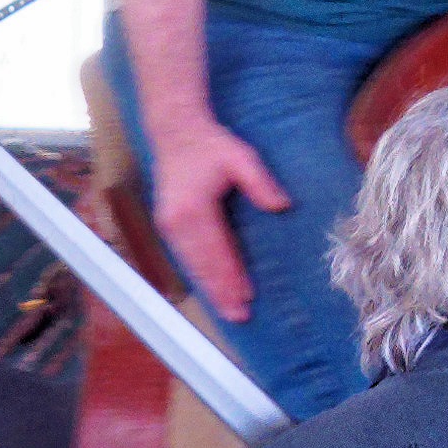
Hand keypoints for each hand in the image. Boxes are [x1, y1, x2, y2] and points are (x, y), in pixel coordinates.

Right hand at [149, 113, 289, 321]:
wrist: (175, 132)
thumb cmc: (210, 145)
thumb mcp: (241, 157)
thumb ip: (260, 182)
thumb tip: (281, 206)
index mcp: (194, 208)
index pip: (217, 252)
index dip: (232, 277)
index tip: (246, 297)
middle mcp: (176, 222)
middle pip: (202, 265)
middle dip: (221, 292)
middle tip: (239, 316)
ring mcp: (168, 225)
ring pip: (191, 265)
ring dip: (209, 289)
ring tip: (227, 310)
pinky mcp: (166, 225)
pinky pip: (184, 257)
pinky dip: (199, 275)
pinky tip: (211, 289)